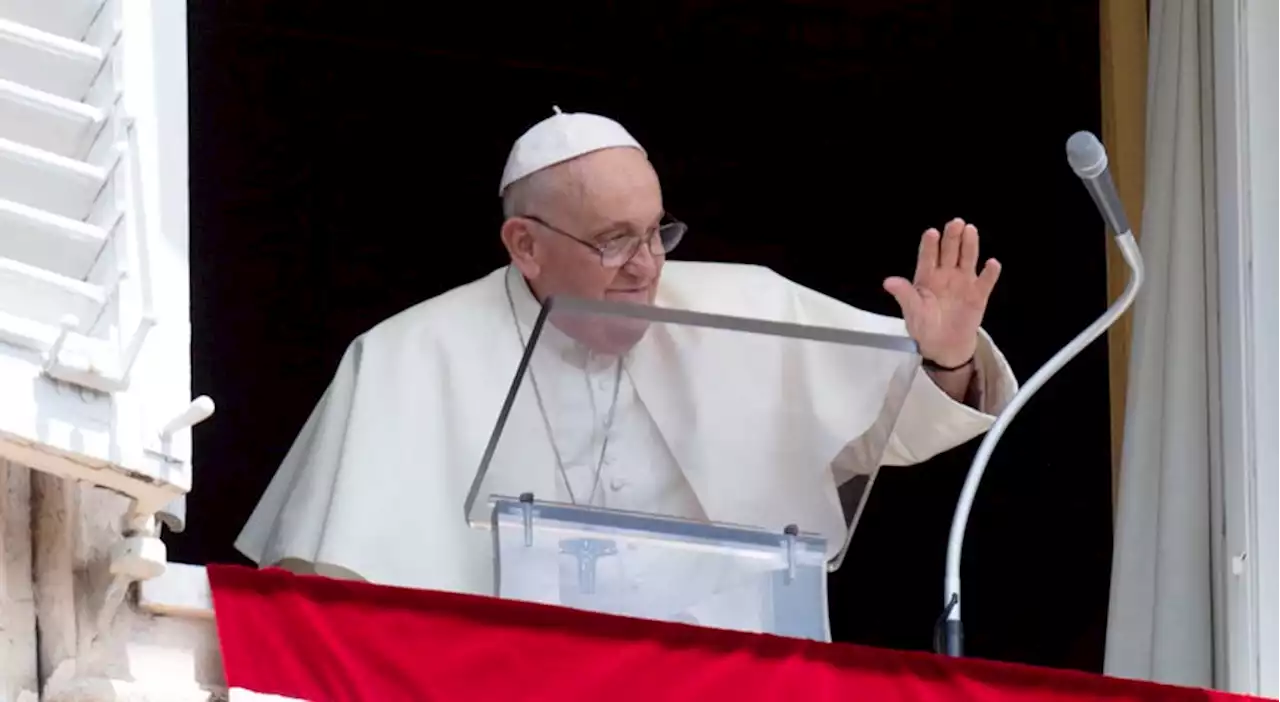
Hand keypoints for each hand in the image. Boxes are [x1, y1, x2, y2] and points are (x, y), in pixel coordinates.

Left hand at [883, 218, 1000, 366]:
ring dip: (969, 245)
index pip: (928, 256)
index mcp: (927, 276)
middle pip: (949, 251)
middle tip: (955, 223)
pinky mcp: (978, 294)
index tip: (932, 233)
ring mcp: (963, 282)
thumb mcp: (912, 311)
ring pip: (967, 259)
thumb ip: (904, 294)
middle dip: (952, 237)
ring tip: (970, 230)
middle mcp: (945, 274)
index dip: (930, 245)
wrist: (943, 345)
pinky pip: (985, 281)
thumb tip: (888, 282)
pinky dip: (989, 273)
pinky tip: (992, 264)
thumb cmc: (924, 325)